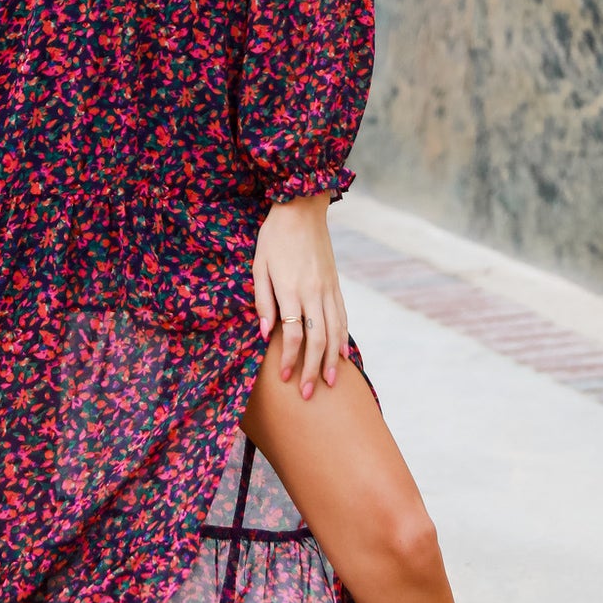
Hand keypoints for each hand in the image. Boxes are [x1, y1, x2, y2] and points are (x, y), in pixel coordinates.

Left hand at [252, 194, 348, 399]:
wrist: (302, 208)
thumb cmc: (274, 237)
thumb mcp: (259, 266)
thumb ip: (262, 301)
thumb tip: (265, 335)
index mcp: (291, 289)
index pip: (293, 334)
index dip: (290, 360)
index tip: (285, 379)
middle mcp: (313, 292)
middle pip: (317, 340)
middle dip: (313, 369)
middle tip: (309, 394)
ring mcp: (328, 289)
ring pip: (334, 332)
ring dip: (332, 360)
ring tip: (331, 383)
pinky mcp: (336, 285)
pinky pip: (342, 317)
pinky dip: (343, 338)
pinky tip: (342, 354)